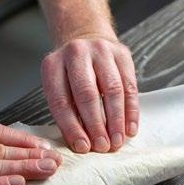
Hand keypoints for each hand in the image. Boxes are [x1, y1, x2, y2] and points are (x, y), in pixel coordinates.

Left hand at [41, 36, 138, 152]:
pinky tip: (130, 128)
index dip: (72, 127)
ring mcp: (101, 50)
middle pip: (87, 95)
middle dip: (96, 125)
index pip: (61, 101)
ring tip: (116, 141)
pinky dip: (131, 111)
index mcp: (52, 65)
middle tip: (102, 147)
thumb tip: (81, 143)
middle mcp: (76, 54)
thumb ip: (66, 111)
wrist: (85, 37)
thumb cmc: (68, 72)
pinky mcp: (122, 53)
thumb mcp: (57, 86)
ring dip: (116, 121)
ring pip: (112, 90)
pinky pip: (130, 86)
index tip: (82, 147)